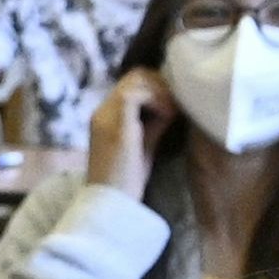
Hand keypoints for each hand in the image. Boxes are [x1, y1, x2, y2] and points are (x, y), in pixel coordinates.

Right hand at [88, 69, 168, 200]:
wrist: (110, 204)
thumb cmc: (127, 182)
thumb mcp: (143, 147)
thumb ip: (153, 124)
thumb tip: (171, 106)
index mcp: (105, 117)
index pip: (132, 84)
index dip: (157, 87)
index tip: (173, 104)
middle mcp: (101, 111)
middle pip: (135, 75)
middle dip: (161, 84)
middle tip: (176, 104)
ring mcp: (106, 116)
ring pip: (137, 79)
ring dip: (161, 91)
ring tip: (172, 112)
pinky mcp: (115, 124)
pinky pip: (136, 94)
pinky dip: (157, 101)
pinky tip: (167, 117)